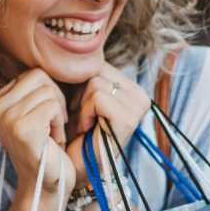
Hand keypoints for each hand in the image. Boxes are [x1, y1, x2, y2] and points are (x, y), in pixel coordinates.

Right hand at [0, 69, 73, 194]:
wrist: (47, 184)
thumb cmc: (48, 147)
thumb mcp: (37, 111)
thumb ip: (37, 88)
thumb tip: (58, 57)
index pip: (34, 73)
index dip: (49, 94)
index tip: (45, 121)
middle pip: (41, 77)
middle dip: (56, 100)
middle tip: (51, 127)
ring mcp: (7, 118)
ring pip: (49, 91)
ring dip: (58, 115)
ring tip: (51, 135)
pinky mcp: (22, 128)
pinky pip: (52, 106)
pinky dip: (59, 124)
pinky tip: (52, 141)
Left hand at [64, 63, 150, 183]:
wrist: (71, 165)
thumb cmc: (72, 132)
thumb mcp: (77, 96)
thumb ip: (82, 73)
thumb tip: (70, 45)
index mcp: (129, 87)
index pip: (96, 63)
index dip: (78, 84)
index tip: (78, 109)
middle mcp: (139, 95)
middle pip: (96, 69)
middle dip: (79, 93)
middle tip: (81, 117)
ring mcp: (138, 106)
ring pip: (95, 81)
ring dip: (81, 104)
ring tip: (84, 123)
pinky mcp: (130, 117)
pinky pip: (97, 95)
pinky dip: (85, 111)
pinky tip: (88, 128)